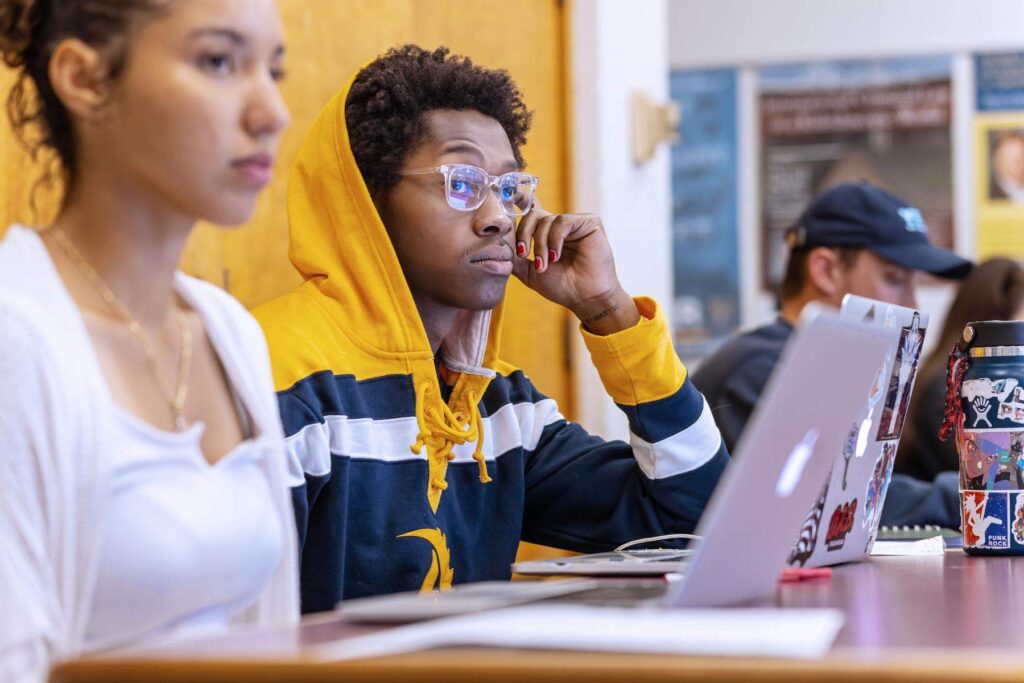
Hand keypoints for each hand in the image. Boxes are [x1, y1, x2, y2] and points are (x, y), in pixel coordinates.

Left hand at [511, 199, 639, 334]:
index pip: (531, 212)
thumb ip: (514, 259)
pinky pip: (563, 222)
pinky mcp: (589, 223)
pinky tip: (556, 256)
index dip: (520, 200)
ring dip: (540, 245)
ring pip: (547, 220)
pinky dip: (555, 240)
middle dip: (523, 233)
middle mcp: (560, 226)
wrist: (585, 298)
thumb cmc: (562, 287)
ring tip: (543, 265)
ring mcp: (575, 223)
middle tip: (522, 253)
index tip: (506, 195)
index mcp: (547, 234)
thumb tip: (496, 248)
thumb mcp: (530, 273)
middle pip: (534, 214)